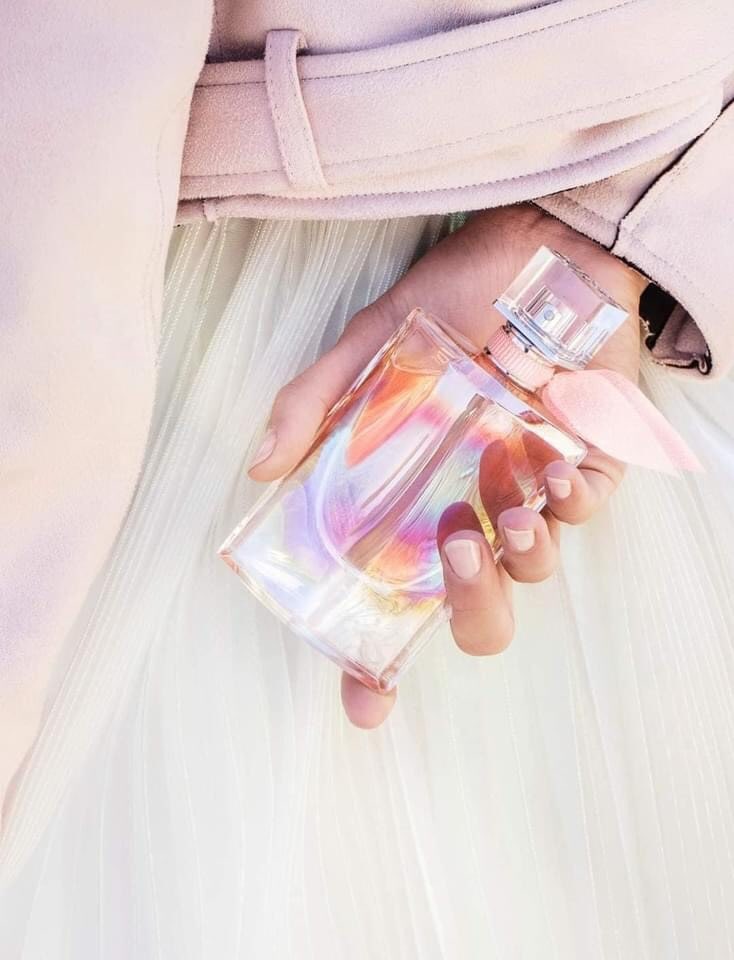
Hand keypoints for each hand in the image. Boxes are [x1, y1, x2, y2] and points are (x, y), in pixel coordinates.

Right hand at [249, 204, 647, 727]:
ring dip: (520, 547)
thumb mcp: (372, 343)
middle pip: (479, 613)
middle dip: (469, 606)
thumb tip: (259, 469)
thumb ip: (314, 403)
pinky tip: (551, 454)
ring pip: (535, 571)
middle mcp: (474, 508)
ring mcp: (534, 493)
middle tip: (451, 546)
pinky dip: (570, 494)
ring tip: (503, 497)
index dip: (378, 665)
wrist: (545, 244)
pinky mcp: (596, 465)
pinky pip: (586, 511)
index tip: (364, 706)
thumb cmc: (457, 295)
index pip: (396, 602)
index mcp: (418, 498)